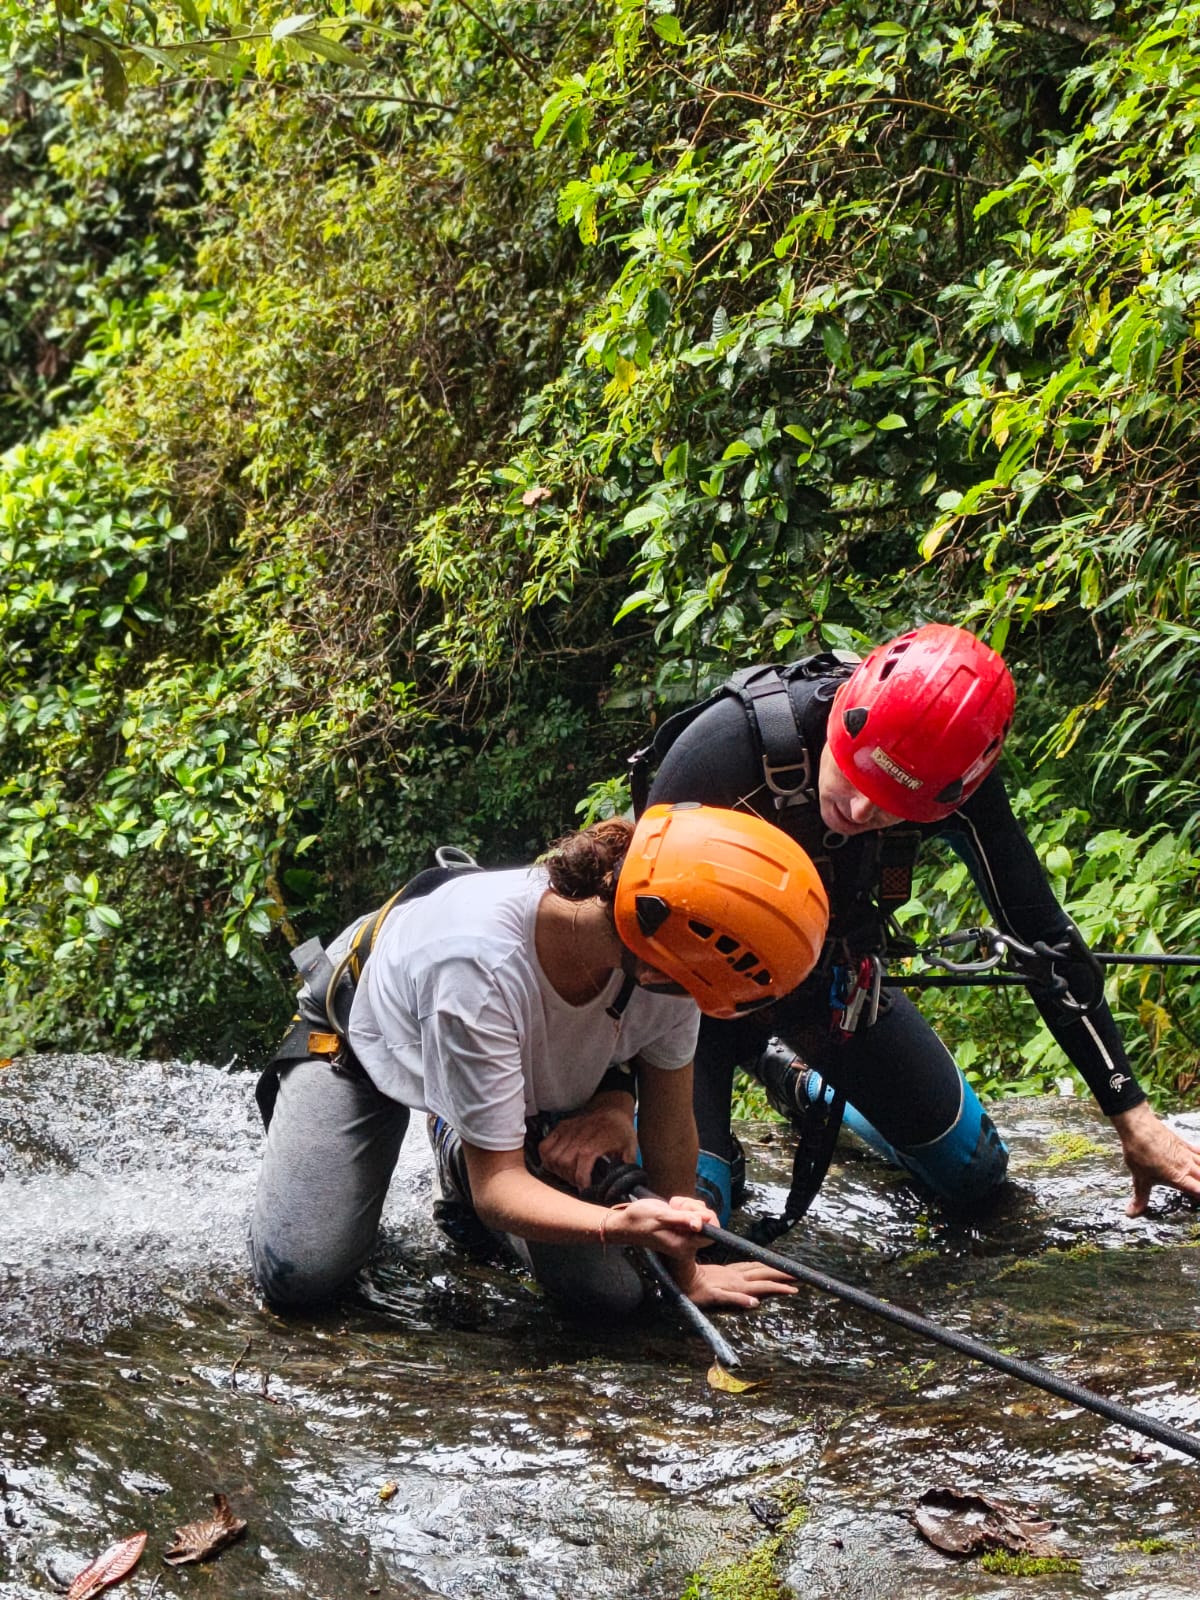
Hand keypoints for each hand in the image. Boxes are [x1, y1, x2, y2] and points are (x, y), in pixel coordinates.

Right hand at [536, 1100, 637, 1190]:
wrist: (613, 1108)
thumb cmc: (620, 1129)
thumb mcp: (629, 1149)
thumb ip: (626, 1169)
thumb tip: (627, 1186)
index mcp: (593, 1146)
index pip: (580, 1173)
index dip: (581, 1184)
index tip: (586, 1190)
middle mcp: (577, 1139)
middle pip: (564, 1167)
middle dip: (570, 1178)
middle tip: (578, 1182)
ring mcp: (567, 1132)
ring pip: (552, 1158)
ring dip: (558, 1170)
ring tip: (568, 1173)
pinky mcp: (561, 1127)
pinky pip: (544, 1146)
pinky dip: (546, 1157)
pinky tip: (557, 1163)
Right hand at [604, 1193, 715, 1258]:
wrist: (625, 1223)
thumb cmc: (639, 1220)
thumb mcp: (660, 1216)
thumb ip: (682, 1219)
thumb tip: (701, 1223)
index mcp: (682, 1245)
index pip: (710, 1235)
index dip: (708, 1219)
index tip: (693, 1209)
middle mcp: (685, 1244)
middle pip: (706, 1224)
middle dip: (695, 1209)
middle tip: (678, 1205)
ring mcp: (683, 1237)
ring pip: (700, 1217)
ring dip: (689, 1206)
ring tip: (673, 1205)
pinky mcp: (680, 1229)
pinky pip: (692, 1216)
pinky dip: (685, 1207)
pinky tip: (673, 1206)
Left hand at [685, 1259, 797, 1310]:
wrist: (682, 1277)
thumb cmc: (695, 1292)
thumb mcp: (713, 1299)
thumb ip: (734, 1300)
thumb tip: (755, 1302)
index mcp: (736, 1284)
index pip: (763, 1285)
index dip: (779, 1286)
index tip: (794, 1288)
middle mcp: (736, 1277)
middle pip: (763, 1274)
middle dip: (780, 1275)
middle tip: (797, 1275)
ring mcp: (732, 1273)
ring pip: (756, 1268)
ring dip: (771, 1269)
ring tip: (784, 1270)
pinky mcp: (726, 1270)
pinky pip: (747, 1266)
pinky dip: (758, 1267)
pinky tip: (761, 1268)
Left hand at [1110, 1101, 1199, 1215]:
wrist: (1138, 1127)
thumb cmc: (1139, 1152)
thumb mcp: (1139, 1178)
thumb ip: (1140, 1198)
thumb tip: (1131, 1214)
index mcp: (1178, 1177)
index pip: (1199, 1191)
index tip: (1199, 1201)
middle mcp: (1186, 1167)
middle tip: (1199, 1190)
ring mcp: (1186, 1154)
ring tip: (1199, 1177)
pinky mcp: (1183, 1144)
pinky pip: (1198, 1152)